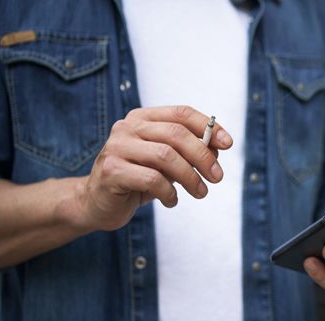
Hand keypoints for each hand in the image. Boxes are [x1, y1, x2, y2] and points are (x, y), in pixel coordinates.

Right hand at [72, 106, 232, 231]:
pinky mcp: (111, 171)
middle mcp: (128, 127)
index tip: (228, 144)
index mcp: (142, 118)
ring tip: (200, 193)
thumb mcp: (166, 163)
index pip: (181, 113)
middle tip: (217, 177)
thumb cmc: (137, 179)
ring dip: (190, 177)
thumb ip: (187, 152)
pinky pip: (151, 179)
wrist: (96, 203)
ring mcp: (117, 147)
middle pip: (176, 134)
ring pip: (166, 156)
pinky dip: (169, 192)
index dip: (208, 127)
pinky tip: (172, 201)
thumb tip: (218, 148)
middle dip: (203, 156)